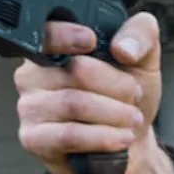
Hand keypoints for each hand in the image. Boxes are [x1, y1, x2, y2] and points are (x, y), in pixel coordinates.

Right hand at [14, 12, 164, 173]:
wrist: (128, 141)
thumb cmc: (126, 98)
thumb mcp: (144, 59)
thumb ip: (141, 34)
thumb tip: (123, 48)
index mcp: (53, 47)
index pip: (46, 32)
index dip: (66, 35)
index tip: (91, 41)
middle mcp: (33, 74)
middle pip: (76, 70)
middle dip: (117, 85)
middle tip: (134, 95)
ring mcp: (30, 106)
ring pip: (74, 103)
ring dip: (114, 113)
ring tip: (133, 119)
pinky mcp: (34, 139)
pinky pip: (69, 135)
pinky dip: (102, 137)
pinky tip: (121, 137)